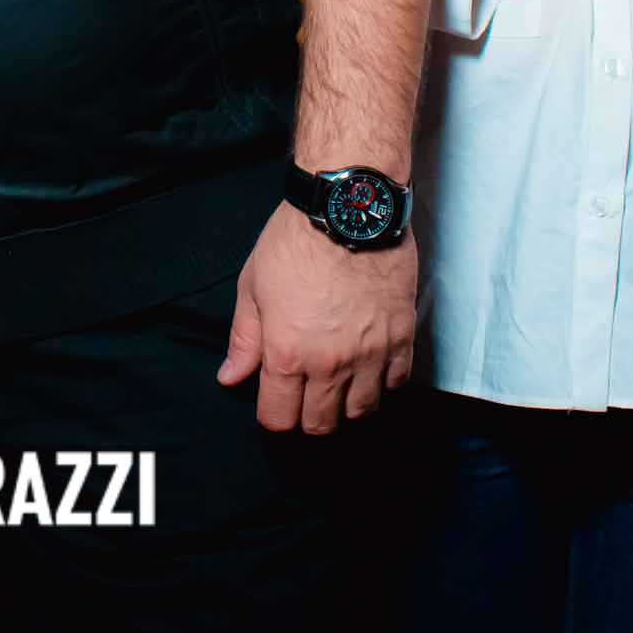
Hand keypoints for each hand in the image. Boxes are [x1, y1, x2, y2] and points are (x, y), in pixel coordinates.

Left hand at [215, 202, 416, 430]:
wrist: (348, 209)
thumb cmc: (294, 242)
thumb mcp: (253, 286)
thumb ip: (245, 340)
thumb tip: (230, 377)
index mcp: (287, 354)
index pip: (279, 418)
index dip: (273, 415)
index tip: (275, 401)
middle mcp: (330, 365)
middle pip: (320, 423)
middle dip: (307, 416)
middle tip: (306, 394)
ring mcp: (371, 355)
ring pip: (361, 411)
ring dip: (347, 405)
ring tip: (339, 384)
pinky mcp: (402, 338)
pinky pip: (396, 383)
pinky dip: (382, 383)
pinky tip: (370, 366)